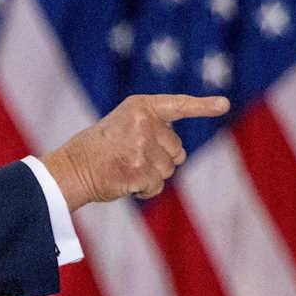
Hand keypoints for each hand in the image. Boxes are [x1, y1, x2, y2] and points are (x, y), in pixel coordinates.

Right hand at [40, 94, 229, 211]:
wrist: (71, 168)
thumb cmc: (96, 148)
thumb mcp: (122, 125)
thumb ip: (150, 129)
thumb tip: (179, 154)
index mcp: (140, 106)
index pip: (178, 105)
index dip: (203, 106)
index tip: (223, 104)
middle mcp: (145, 123)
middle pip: (176, 149)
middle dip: (161, 157)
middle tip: (131, 156)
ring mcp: (144, 147)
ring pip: (168, 169)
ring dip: (151, 175)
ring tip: (125, 168)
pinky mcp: (142, 171)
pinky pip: (157, 186)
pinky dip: (145, 190)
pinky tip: (126, 182)